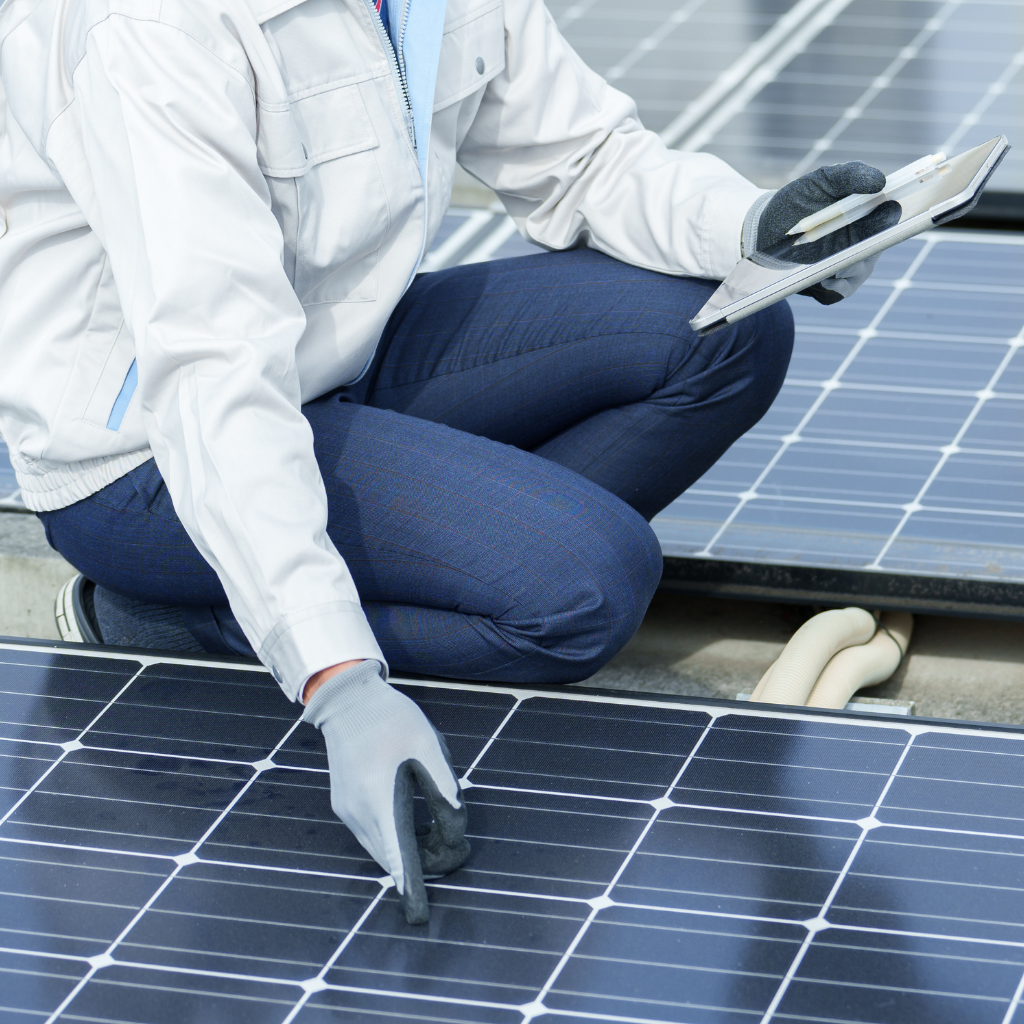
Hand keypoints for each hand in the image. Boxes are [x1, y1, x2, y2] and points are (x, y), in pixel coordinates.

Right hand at [301, 661, 468, 923]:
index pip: (396, 855)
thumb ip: (444, 789)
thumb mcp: (428, 746)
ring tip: (438, 836)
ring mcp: (346, 810)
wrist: (348, 699)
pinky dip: (392, 839)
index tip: (420, 913)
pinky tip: (411, 825)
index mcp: (379, 797)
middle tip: (454, 848)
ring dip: (406, 852)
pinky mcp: (343, 805)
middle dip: (420, 864)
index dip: (411, 885)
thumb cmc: (393, 719)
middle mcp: (357, 812)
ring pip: (379, 849)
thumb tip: (455, 830)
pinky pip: (370, 835)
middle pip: (389, 858)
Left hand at [742, 161, 901, 303]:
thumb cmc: (799, 199)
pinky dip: (835, 288)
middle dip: (867, 250)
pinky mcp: (834, 278)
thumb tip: (881, 182)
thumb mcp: (823, 179)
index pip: (890, 214)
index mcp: (868, 210)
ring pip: (862, 270)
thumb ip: (852, 174)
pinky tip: (824, 280)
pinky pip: (843, 290)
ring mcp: (851, 258)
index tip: (883, 214)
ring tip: (833, 269)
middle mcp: (865, 235)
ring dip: (849, 270)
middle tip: (852, 253)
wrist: (768, 227)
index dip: (889, 216)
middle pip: (879, 247)